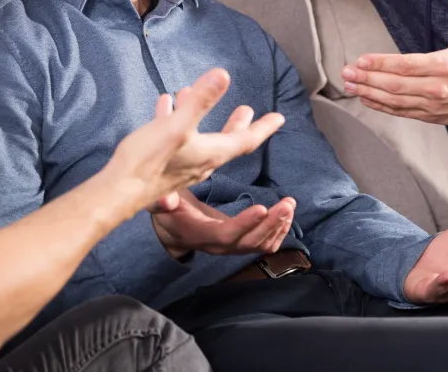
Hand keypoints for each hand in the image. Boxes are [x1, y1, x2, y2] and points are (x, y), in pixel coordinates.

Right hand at [102, 69, 285, 212]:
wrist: (118, 192)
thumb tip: (223, 74)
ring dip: (203, 118)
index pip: (246, 140)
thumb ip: (201, 101)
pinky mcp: (165, 167)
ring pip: (200, 138)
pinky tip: (163, 106)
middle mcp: (202, 162)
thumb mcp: (177, 126)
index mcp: (211, 152)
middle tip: (248, 110)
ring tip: (194, 95)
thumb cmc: (149, 160)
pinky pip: (177, 140)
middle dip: (237, 123)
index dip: (264, 127)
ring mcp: (183, 166)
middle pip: (227, 141)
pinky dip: (176, 121)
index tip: (280, 118)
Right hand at [150, 154, 295, 257]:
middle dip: (271, 224)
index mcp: (200, 234)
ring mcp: (232, 247)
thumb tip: (167, 199)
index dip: (245, 224)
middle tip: (287, 203)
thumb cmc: (168, 212)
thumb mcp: (158, 204)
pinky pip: (264, 244)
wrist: (174, 228)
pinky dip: (279, 230)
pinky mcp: (241, 243)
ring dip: (279, 226)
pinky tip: (285, 212)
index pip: (225, 235)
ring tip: (289, 204)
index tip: (262, 208)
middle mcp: (219, 246)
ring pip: (261, 245)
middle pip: (250, 242)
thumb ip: (161, 201)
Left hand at [341, 0, 447, 124]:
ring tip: (350, 84)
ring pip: (395, 100)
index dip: (383, 63)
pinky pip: (401, 112)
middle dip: (368, 78)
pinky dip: (381, 106)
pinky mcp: (431, 116)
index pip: (408, 65)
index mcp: (446, 66)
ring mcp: (433, 105)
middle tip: (346, 72)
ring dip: (369, 92)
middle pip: (396, 85)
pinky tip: (365, 98)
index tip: (362, 59)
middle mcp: (438, 88)